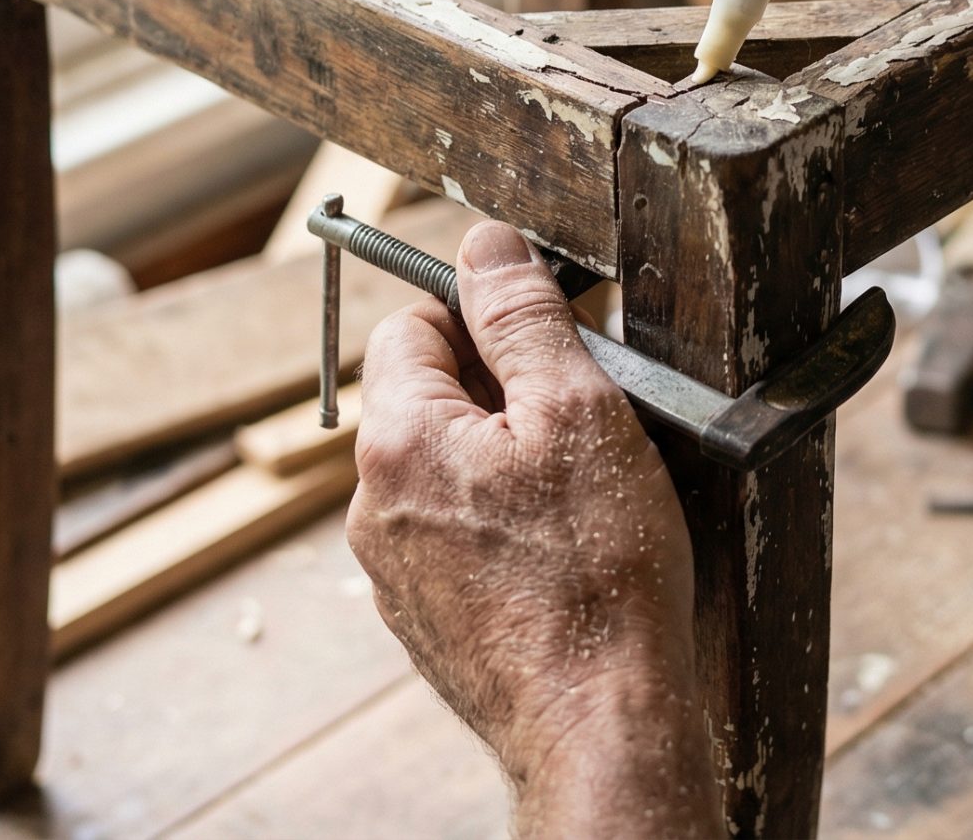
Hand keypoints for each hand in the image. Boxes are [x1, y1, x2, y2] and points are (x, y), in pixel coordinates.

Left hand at [347, 221, 718, 836]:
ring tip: (584, 493)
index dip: (485, 313)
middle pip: (427, 396)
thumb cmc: (599, 577)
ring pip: (445, 468)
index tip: (549, 334)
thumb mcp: (578, 412)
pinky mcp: (427, 619)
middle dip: (501, 389)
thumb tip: (487, 245)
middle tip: (585, 416)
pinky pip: (456, 535)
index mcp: (397, 440)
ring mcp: (394, 570)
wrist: (600, 726)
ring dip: (505, 459)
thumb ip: (522, 318)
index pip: (412, 324)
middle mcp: (372, 504)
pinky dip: (504, 524)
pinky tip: (566, 551)